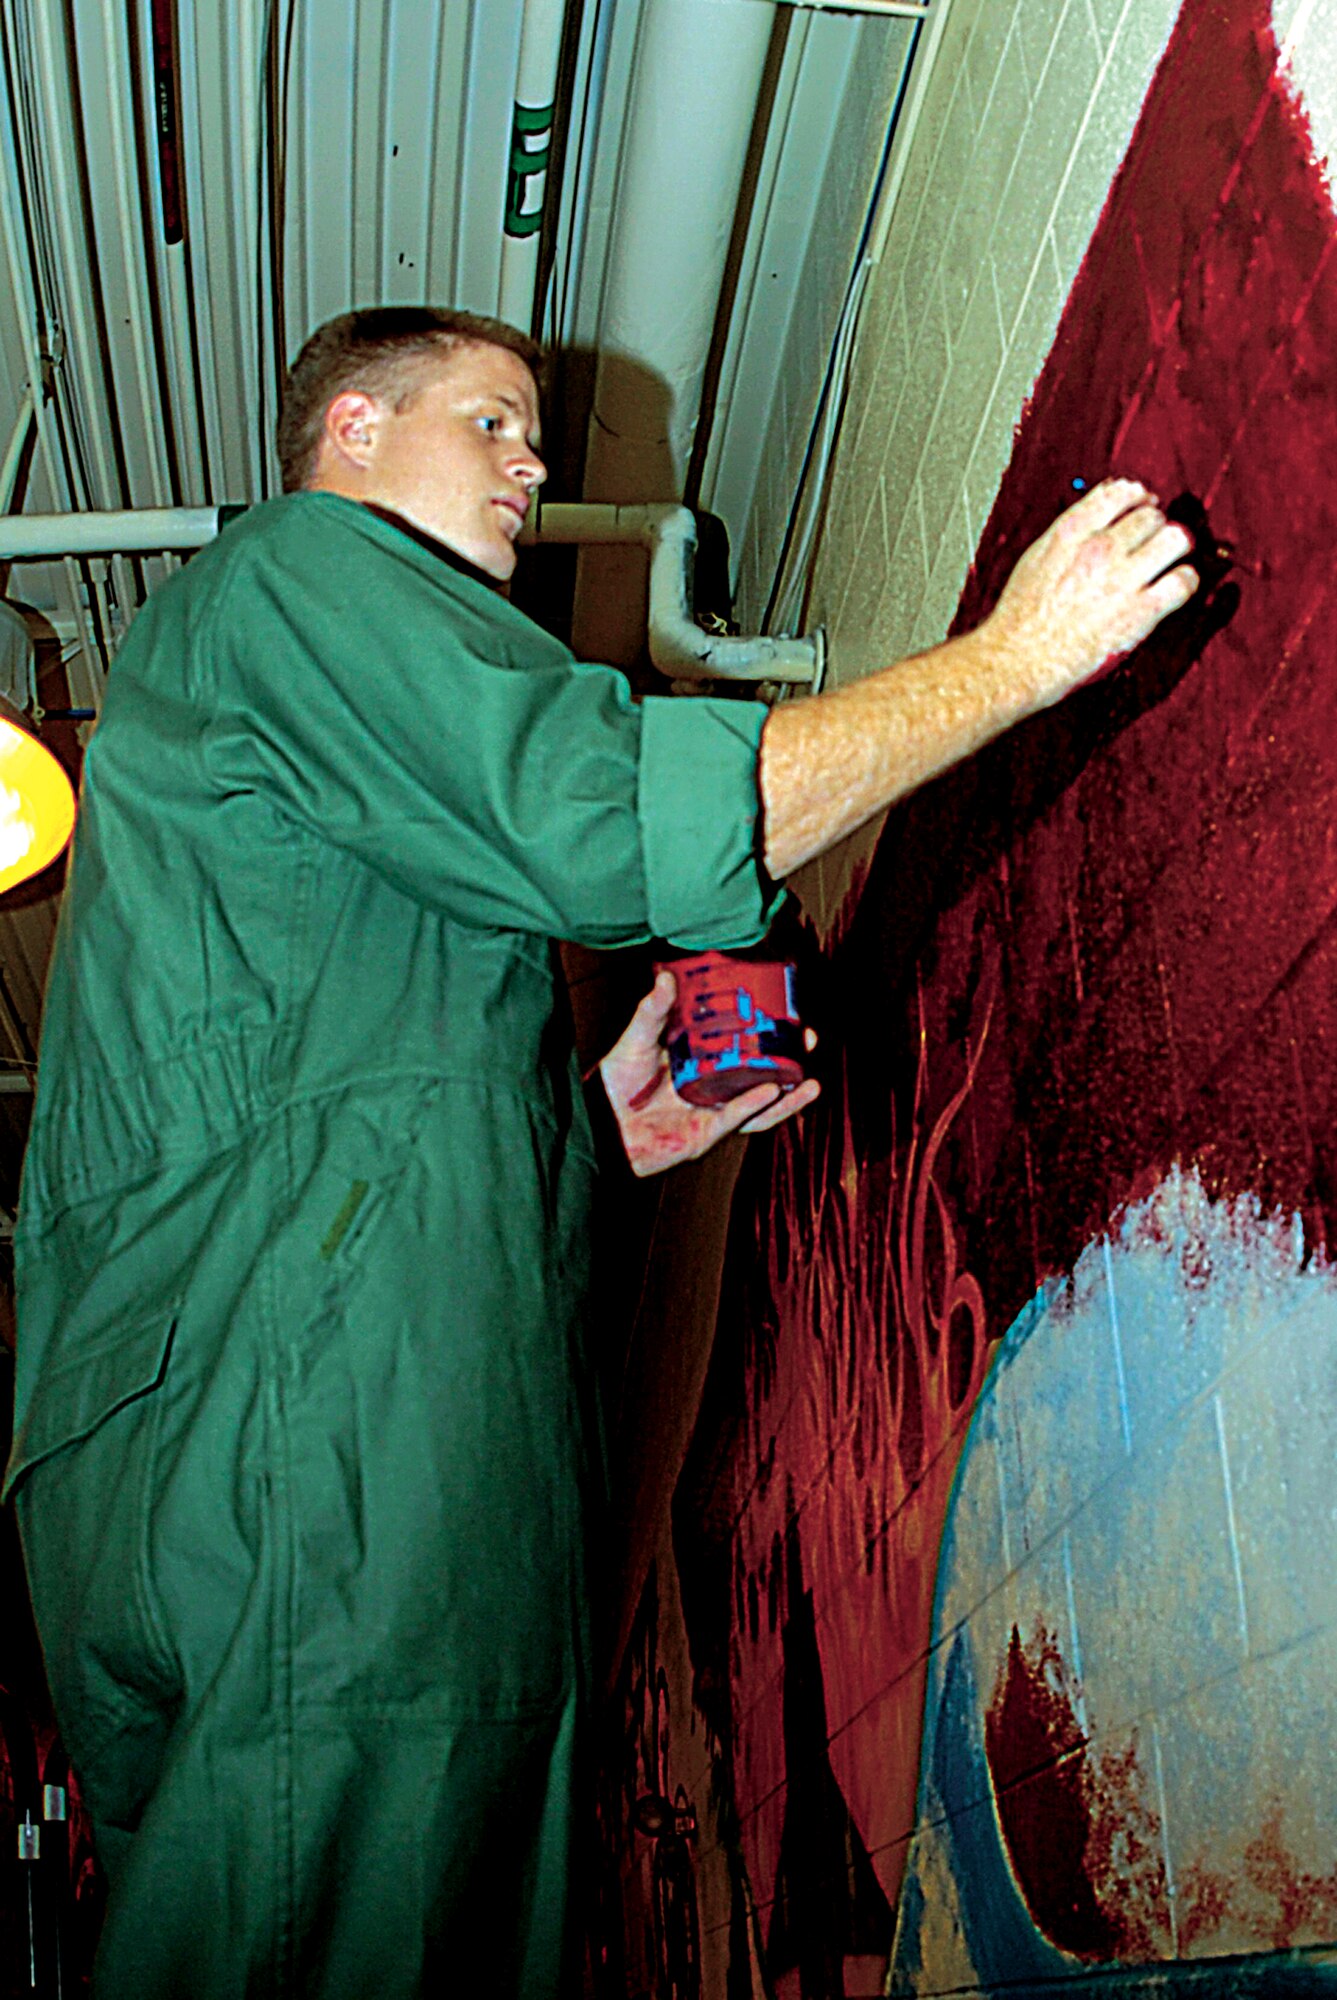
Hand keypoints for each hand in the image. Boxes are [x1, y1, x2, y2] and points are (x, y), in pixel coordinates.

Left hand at [598, 970, 819, 1177]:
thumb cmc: (617, 1081)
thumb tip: (665, 977)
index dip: (769, 1033)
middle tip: (808, 1041)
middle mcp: (714, 1088)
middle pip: (762, 1076)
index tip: (790, 1013)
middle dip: (790, 1064)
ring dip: (787, 1098)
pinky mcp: (704, 1134)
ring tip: (811, 1084)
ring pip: (759, 1107)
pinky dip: (753, 1107)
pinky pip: (734, 1120)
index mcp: (704, 1062)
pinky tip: (771, 1092)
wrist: (600, 1121)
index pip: (744, 1045)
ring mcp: (712, 1113)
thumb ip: (653, 1011)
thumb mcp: (637, 1038)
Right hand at [986, 478, 1198, 703]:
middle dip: (1154, 528)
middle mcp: (1099, 549)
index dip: (1139, 498)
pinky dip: (1186, 582)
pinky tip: (1173, 589)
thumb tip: (1104, 499)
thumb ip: (1072, 527)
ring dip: (1175, 548)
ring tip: (1165, 563)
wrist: (1015, 661)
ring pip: (1175, 539)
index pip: (1122, 492)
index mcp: (1071, 531)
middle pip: (1152, 516)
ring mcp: (1122, 579)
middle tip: (1150, 547)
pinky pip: (1184, 581)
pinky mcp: (1140, 612)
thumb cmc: (1020, 616)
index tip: (1143, 507)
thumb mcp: (1037, 556)